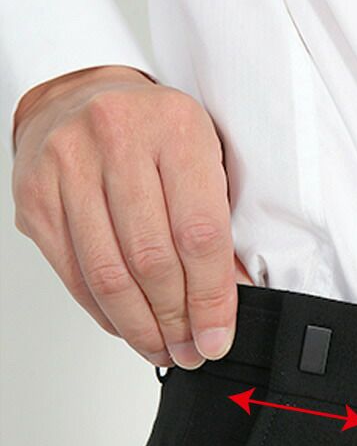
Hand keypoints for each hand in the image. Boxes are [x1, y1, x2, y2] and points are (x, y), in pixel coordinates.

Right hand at [12, 65, 252, 368]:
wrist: (82, 96)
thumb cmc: (154, 130)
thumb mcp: (204, 156)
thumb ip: (220, 220)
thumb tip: (232, 295)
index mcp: (177, 130)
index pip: (199, 233)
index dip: (211, 297)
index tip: (217, 335)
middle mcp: (118, 141)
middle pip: (152, 258)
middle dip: (176, 320)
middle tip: (191, 349)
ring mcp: (68, 167)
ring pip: (108, 274)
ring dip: (140, 326)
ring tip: (163, 348)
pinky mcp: (37, 196)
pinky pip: (73, 272)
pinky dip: (104, 311)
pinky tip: (128, 325)